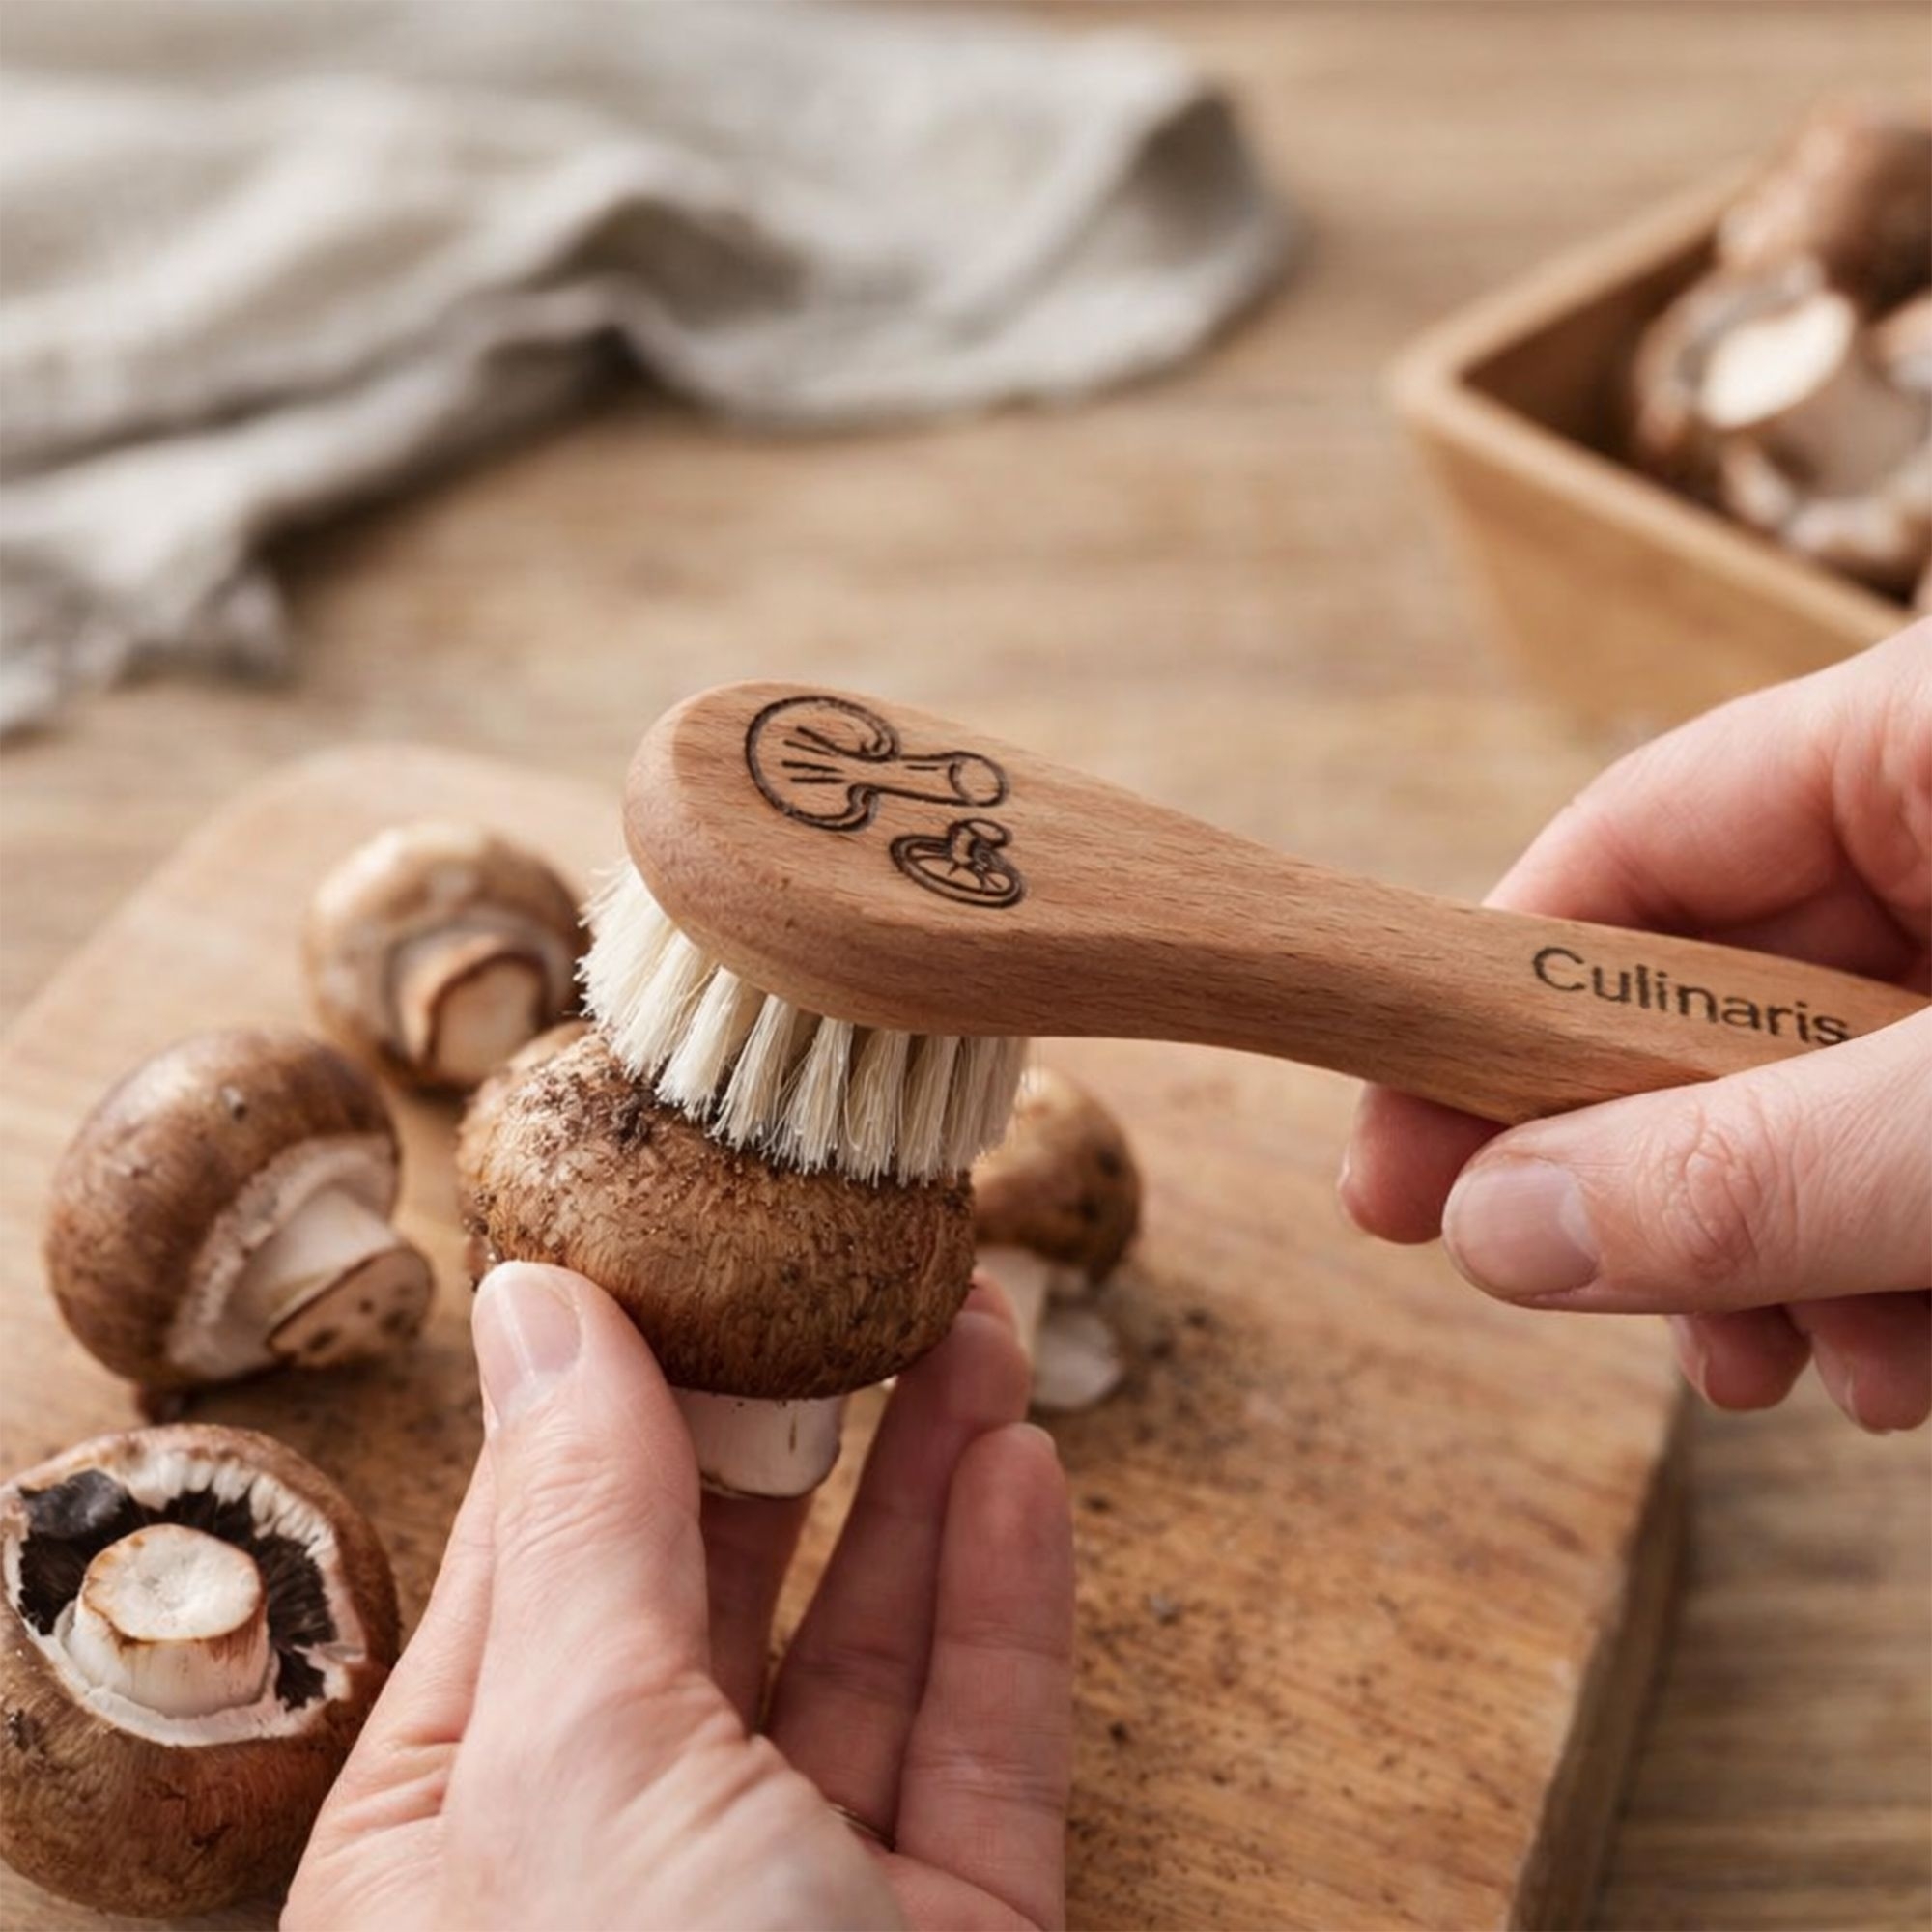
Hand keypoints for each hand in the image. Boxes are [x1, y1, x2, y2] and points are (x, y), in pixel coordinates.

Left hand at [287, 1261, 1071, 1929]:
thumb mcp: (575, 1762)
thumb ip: (580, 1519)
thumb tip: (531, 1302)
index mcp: (454, 1835)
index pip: (540, 1546)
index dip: (615, 1380)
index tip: (683, 1240)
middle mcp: (619, 1866)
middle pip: (715, 1584)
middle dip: (793, 1414)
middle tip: (850, 1261)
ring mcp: (799, 1910)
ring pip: (867, 1647)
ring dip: (921, 1475)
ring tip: (966, 1318)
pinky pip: (978, 1739)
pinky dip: (1002, 1598)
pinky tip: (1017, 1469)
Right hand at [1341, 623, 1930, 1431]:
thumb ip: (1763, 1171)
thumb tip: (1500, 1228)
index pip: (1631, 843)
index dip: (1491, 1002)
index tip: (1398, 1161)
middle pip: (1706, 991)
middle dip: (1648, 1174)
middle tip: (1571, 1294)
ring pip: (1814, 1095)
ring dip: (1772, 1253)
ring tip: (1788, 1372)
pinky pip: (1917, 1148)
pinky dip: (1885, 1260)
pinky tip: (1892, 1356)